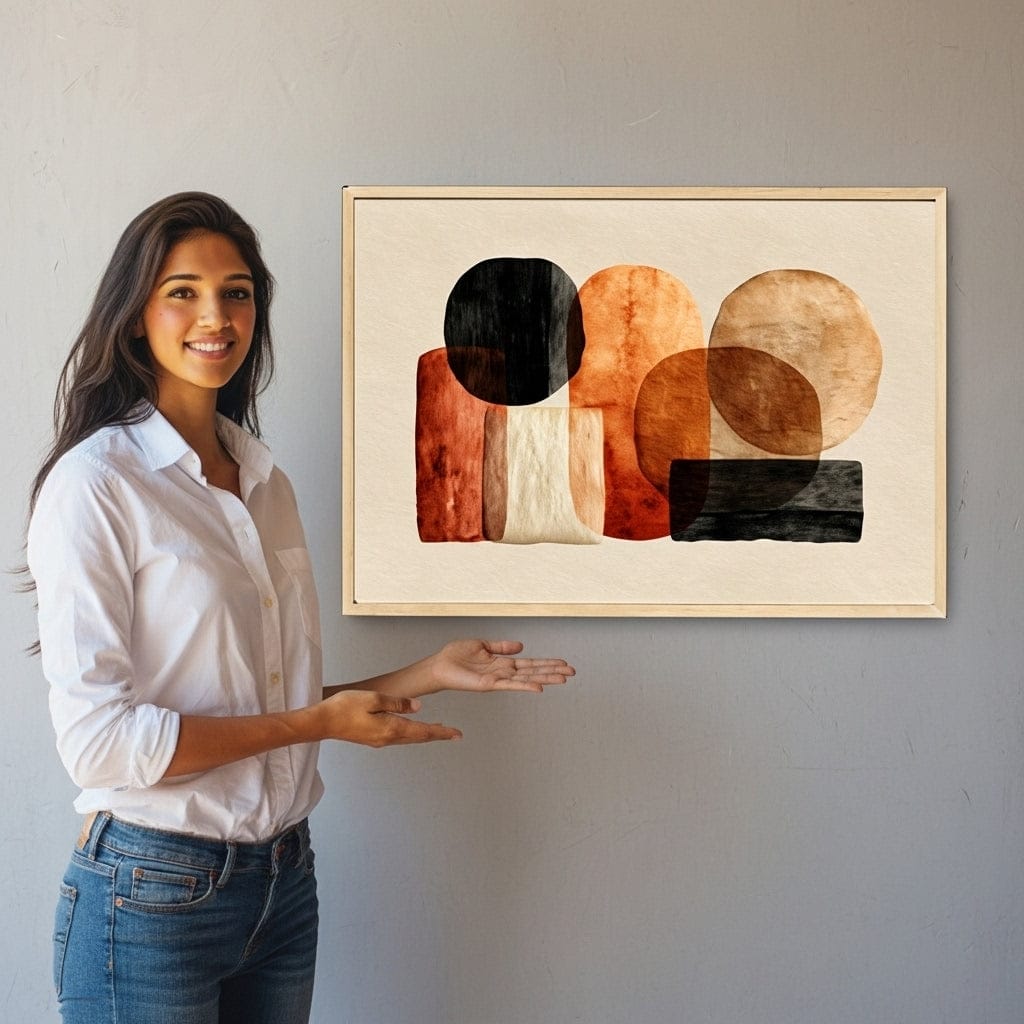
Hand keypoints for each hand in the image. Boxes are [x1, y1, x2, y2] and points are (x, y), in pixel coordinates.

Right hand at [316, 689, 461, 746]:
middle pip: (419, 737)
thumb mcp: (374, 698)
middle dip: (437, 734)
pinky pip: (398, 737)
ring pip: (409, 738)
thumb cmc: (344, 708)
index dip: (442, 732)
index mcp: (391, 728)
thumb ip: (398, 703)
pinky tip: (411, 729)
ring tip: (438, 730)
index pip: (423, 731)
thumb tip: (418, 707)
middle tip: (454, 734)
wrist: (321, 722)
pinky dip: (411, 733)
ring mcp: (379, 740)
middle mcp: (388, 738)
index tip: (457, 734)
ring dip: (424, 734)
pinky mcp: (372, 738)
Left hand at [430, 639, 575, 693]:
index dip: (547, 663)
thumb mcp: (482, 645)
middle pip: (534, 671)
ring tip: (564, 679)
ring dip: (545, 679)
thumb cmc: (456, 656)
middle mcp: (504, 672)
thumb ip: (502, 646)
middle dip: (553, 672)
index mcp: (502, 663)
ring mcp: (498, 679)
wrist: (439, 665)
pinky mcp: (490, 685)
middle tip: (573, 672)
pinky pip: (511, 685)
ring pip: (527, 679)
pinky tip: (539, 687)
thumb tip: (521, 645)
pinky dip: (525, 686)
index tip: (564, 663)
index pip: (530, 663)